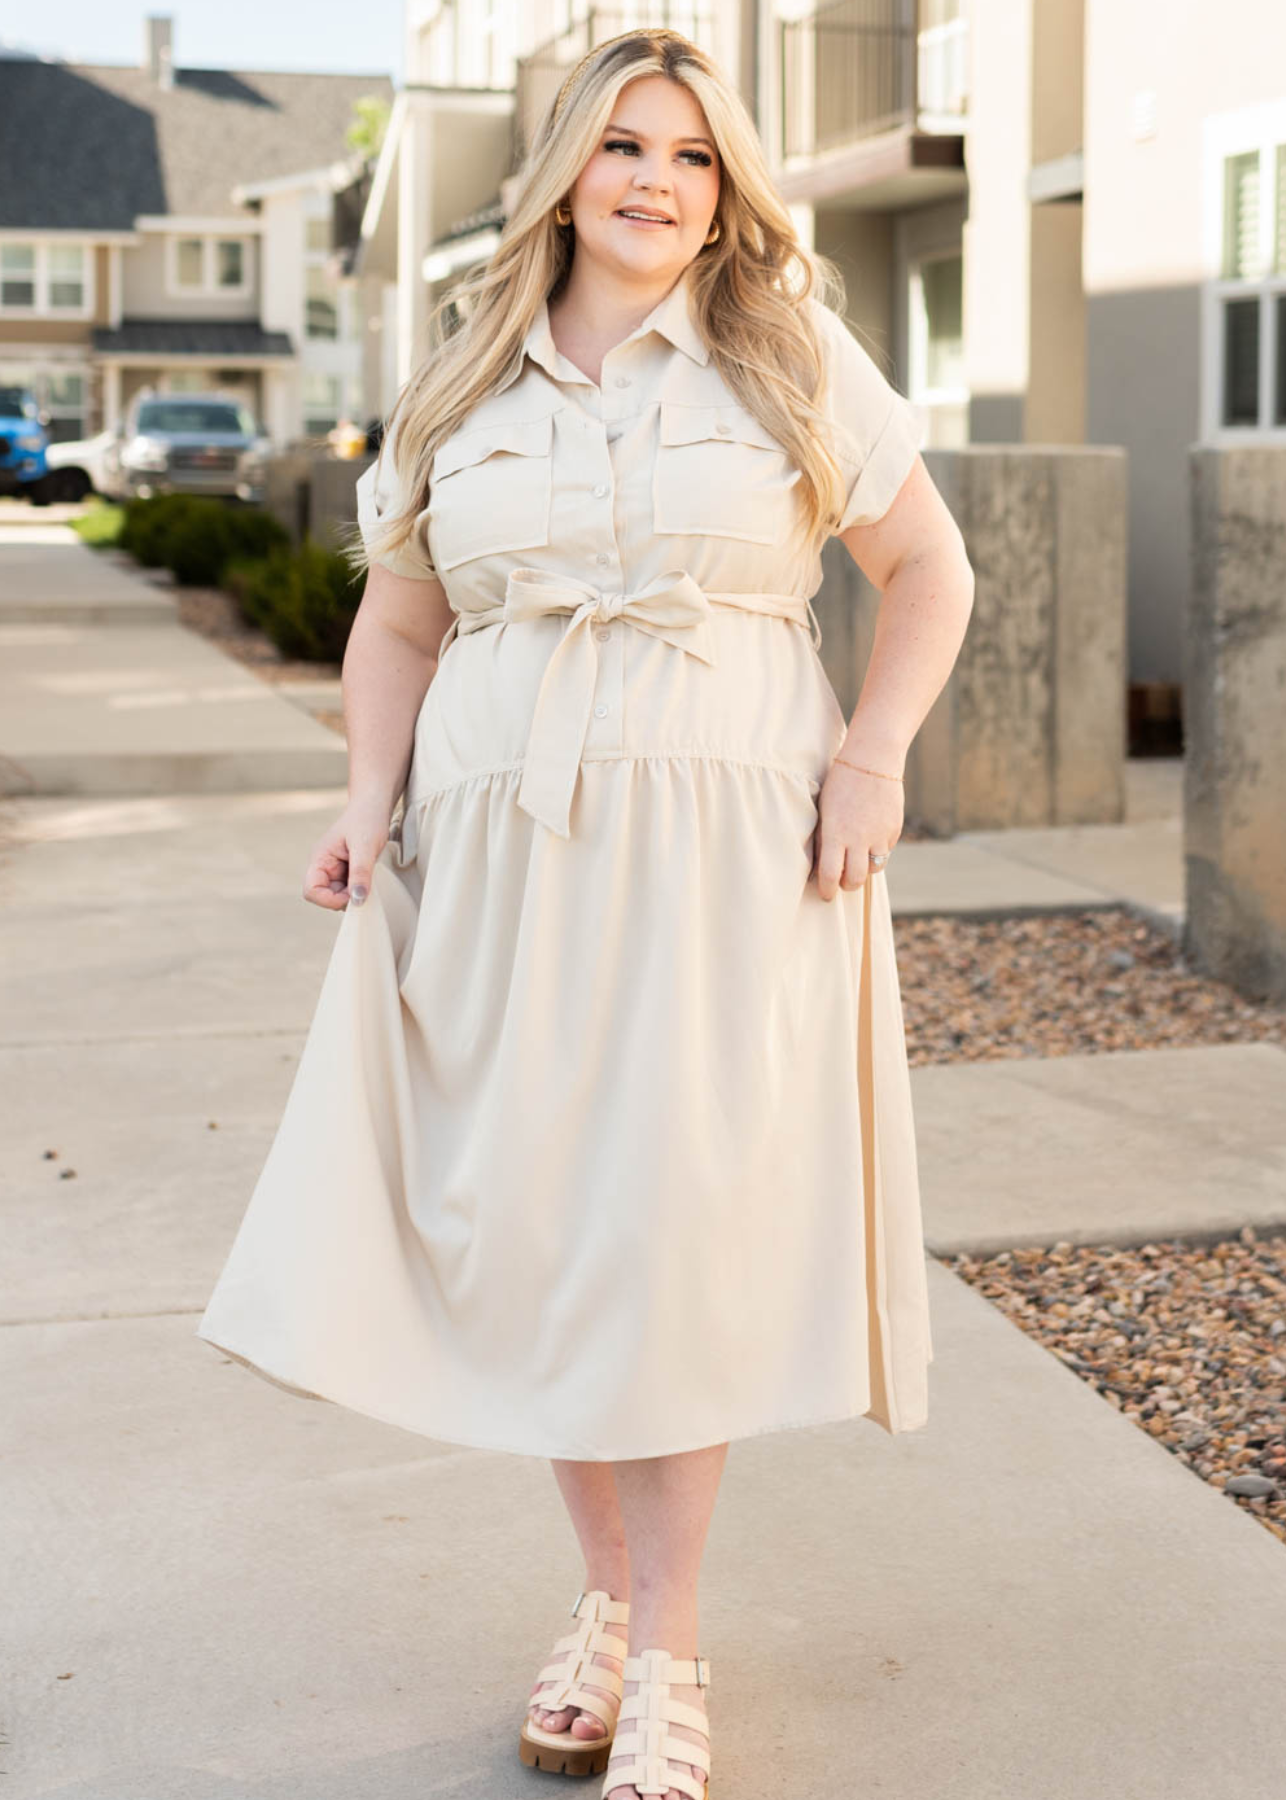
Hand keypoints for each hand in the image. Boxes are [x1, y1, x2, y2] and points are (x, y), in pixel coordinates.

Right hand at [302, 794, 392, 909]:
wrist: (374, 805)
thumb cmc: (367, 819)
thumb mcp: (365, 847)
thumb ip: (360, 873)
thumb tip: (357, 900)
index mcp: (320, 858)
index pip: (311, 891)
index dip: (329, 900)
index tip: (352, 895)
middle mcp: (324, 866)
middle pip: (326, 897)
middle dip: (345, 898)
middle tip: (365, 886)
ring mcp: (336, 870)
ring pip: (340, 895)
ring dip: (354, 893)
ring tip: (370, 876)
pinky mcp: (348, 871)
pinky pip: (350, 889)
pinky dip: (360, 888)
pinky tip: (371, 876)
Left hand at [811, 760, 903, 901]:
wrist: (872, 759)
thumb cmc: (840, 784)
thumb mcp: (825, 811)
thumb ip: (824, 839)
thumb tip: (821, 867)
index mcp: (836, 833)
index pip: (831, 875)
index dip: (827, 890)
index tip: (825, 894)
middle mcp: (860, 838)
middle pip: (856, 880)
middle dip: (847, 885)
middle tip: (841, 882)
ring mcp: (880, 835)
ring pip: (874, 869)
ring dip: (864, 870)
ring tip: (856, 859)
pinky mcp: (894, 829)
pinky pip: (886, 851)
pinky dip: (876, 851)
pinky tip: (869, 837)